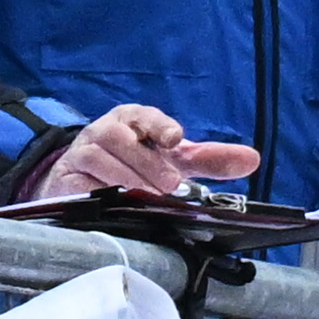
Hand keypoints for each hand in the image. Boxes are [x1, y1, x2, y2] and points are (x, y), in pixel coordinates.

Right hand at [37, 105, 265, 202]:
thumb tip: (252, 159)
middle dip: (146, 162)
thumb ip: (209, 159)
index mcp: (132, 119)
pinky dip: (99, 191)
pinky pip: (79, 182)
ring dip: (126, 177)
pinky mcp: (66, 178)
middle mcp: (103, 131)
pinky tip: (116, 203)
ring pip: (98, 158)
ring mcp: (81, 153)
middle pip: (118, 137)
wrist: (87, 183)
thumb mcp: (174, 160)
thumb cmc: (137, 164)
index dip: (159, 125)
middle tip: (170, 185)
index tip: (175, 140)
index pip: (144, 115)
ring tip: (149, 196)